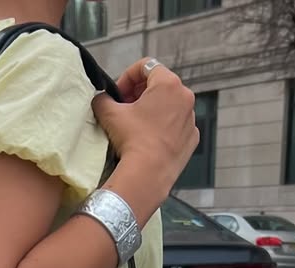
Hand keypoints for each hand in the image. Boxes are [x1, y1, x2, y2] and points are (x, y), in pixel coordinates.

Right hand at [92, 61, 198, 196]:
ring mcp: (191, 119)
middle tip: (125, 108)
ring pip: (170, 105)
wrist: (148, 174)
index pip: (146, 66)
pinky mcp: (192, 139)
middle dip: (140, 93)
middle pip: (160, 85)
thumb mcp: (109, 113)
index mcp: (168, 83)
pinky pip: (177, 125)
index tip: (118, 93)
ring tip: (136, 125)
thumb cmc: (132, 140)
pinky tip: (150, 139)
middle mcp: (185, 97)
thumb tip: (101, 99)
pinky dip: (164, 127)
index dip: (127, 77)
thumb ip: (103, 99)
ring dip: (153, 110)